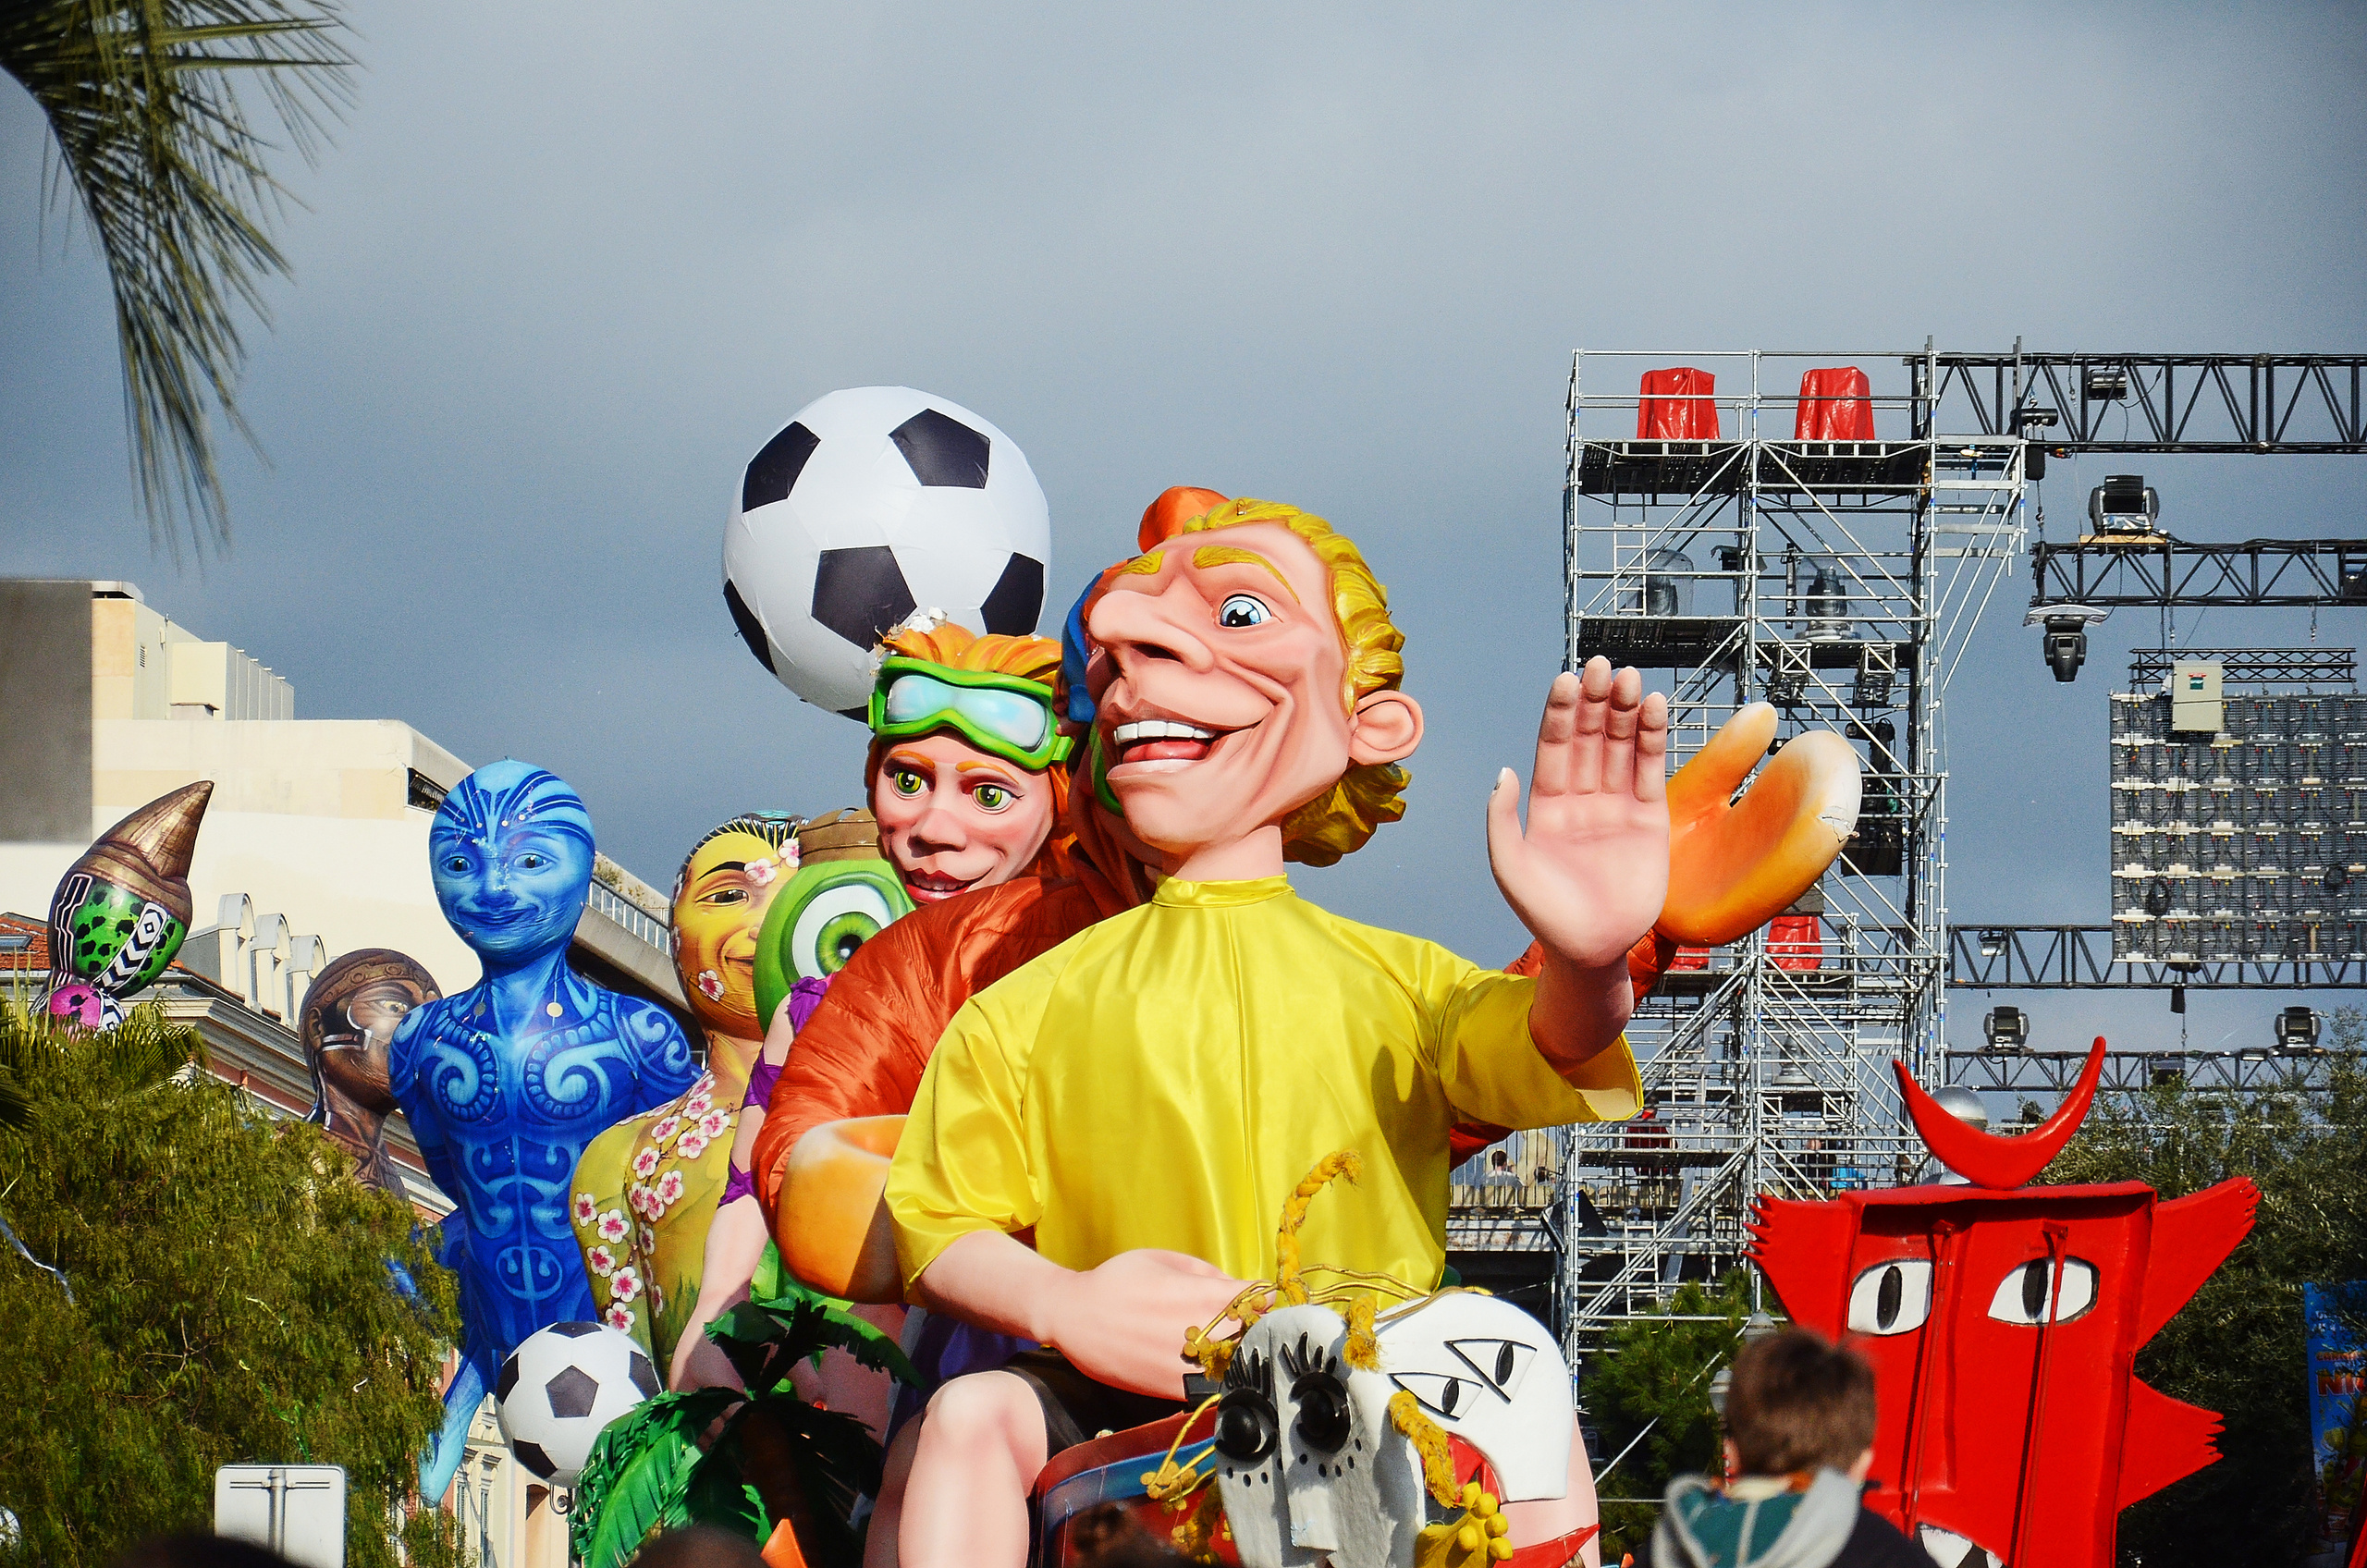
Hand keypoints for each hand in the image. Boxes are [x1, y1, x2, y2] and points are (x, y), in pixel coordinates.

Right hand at [1039, 1249, 1245, 1397]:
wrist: (1074, 1316)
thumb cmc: (1119, 1280)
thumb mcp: (1163, 1259)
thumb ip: (1205, 1272)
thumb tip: (1239, 1288)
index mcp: (1200, 1293)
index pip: (1256, 1299)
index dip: (1264, 1300)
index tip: (1262, 1302)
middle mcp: (1199, 1330)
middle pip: (1253, 1335)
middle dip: (1257, 1329)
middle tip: (1252, 1327)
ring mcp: (1188, 1363)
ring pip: (1236, 1365)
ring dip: (1241, 1358)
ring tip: (1234, 1350)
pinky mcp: (1173, 1389)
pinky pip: (1212, 1389)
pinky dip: (1220, 1382)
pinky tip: (1215, 1372)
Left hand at [1487, 658, 1668, 970]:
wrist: (1591, 950)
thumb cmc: (1544, 913)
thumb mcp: (1509, 865)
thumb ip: (1503, 818)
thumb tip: (1503, 771)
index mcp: (1547, 803)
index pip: (1555, 746)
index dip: (1562, 712)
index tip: (1567, 679)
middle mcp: (1583, 797)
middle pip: (1591, 737)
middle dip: (1597, 701)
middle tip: (1603, 666)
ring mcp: (1617, 806)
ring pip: (1622, 747)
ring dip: (1626, 712)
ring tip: (1631, 679)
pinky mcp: (1650, 820)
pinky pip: (1651, 771)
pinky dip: (1653, 739)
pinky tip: (1655, 708)